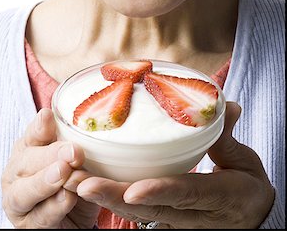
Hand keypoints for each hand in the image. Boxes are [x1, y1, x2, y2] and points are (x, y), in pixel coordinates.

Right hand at [1, 108, 98, 228]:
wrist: (75, 217)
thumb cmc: (73, 180)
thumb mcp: (76, 160)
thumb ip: (74, 145)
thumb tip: (82, 125)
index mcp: (29, 149)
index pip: (32, 135)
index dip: (40, 127)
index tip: (48, 116)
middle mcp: (18, 173)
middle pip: (28, 161)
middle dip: (50, 155)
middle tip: (72, 152)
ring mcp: (19, 201)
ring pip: (25, 191)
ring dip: (45, 182)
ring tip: (63, 174)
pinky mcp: (28, 225)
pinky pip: (39, 217)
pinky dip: (54, 208)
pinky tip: (67, 198)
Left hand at [76, 102, 274, 228]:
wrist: (252, 219)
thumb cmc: (248, 188)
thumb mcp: (245, 162)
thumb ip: (228, 136)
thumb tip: (227, 106)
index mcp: (219, 199)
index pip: (187, 194)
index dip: (160, 191)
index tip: (133, 189)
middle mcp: (194, 217)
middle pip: (151, 209)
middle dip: (114, 197)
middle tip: (82, 182)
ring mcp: (178, 223)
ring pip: (138, 214)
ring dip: (105, 198)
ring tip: (74, 180)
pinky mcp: (167, 221)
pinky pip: (137, 214)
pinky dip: (112, 201)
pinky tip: (87, 184)